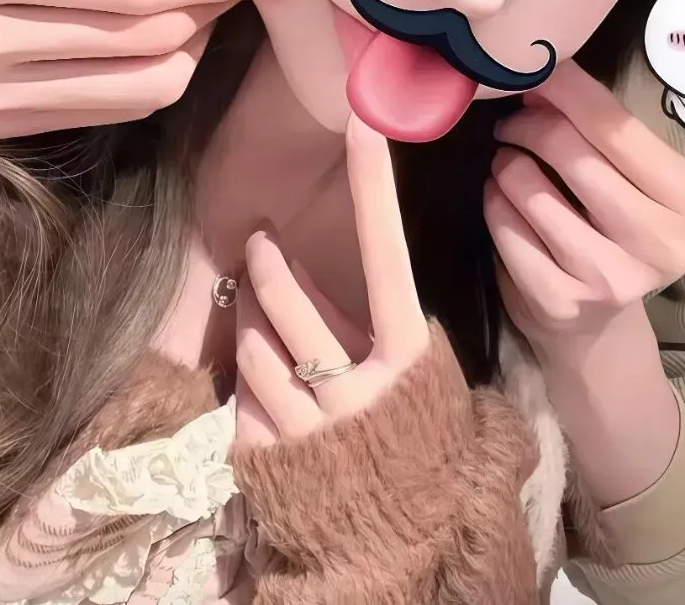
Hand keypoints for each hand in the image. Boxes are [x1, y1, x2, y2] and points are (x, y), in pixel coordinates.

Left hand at [234, 114, 430, 446]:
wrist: (391, 564)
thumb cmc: (426, 469)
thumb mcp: (445, 402)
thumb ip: (414, 347)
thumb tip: (397, 305)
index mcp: (408, 360)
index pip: (387, 256)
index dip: (374, 187)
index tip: (361, 123)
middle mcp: (353, 385)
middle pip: (287, 298)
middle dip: (268, 268)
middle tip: (262, 249)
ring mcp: (303, 421)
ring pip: (252, 341)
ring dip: (251, 322)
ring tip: (262, 325)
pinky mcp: (261, 453)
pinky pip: (239, 391)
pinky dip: (248, 380)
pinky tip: (268, 392)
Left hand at [484, 61, 684, 346]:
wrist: (598, 324)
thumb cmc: (615, 227)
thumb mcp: (632, 177)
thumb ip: (601, 130)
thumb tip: (541, 75)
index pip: (618, 126)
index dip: (567, 89)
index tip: (535, 70)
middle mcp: (662, 244)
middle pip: (571, 150)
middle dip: (528, 124)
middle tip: (513, 123)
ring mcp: (611, 278)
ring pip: (529, 187)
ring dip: (506, 164)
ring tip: (509, 164)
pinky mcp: (559, 301)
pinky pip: (505, 225)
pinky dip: (494, 202)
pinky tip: (502, 200)